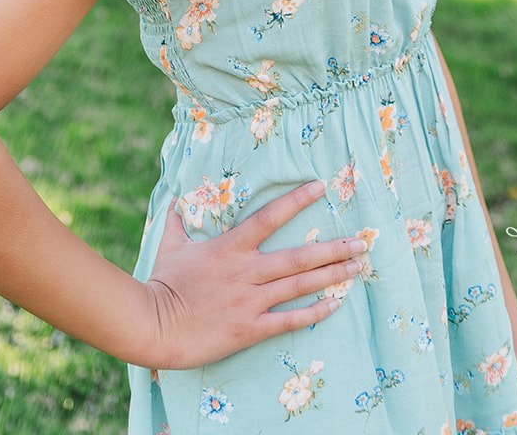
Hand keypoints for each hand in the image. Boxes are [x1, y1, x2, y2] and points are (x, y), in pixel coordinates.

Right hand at [140, 178, 365, 369]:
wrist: (154, 325)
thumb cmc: (162, 283)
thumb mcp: (171, 245)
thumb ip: (178, 221)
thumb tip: (175, 200)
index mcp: (231, 247)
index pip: (270, 217)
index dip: (296, 200)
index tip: (320, 186)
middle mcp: (247, 271)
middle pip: (298, 257)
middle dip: (333, 249)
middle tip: (362, 242)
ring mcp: (250, 301)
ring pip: (299, 286)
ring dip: (332, 276)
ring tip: (357, 268)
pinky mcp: (249, 329)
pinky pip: (288, 320)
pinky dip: (313, 313)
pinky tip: (334, 306)